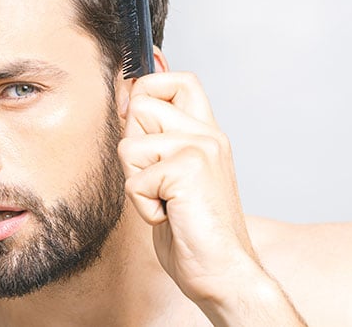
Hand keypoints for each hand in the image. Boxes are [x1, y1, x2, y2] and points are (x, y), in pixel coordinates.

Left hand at [118, 71, 306, 325]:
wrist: (224, 272)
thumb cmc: (195, 231)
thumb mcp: (174, 176)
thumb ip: (158, 139)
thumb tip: (127, 99)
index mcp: (208, 133)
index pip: (178, 79)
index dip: (146, 88)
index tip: (134, 113)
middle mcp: (208, 135)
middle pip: (140, 104)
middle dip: (133, 147)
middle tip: (158, 181)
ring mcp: (200, 149)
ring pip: (130, 145)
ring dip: (136, 181)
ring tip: (166, 201)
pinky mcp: (187, 170)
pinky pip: (133, 180)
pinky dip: (142, 206)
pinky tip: (169, 215)